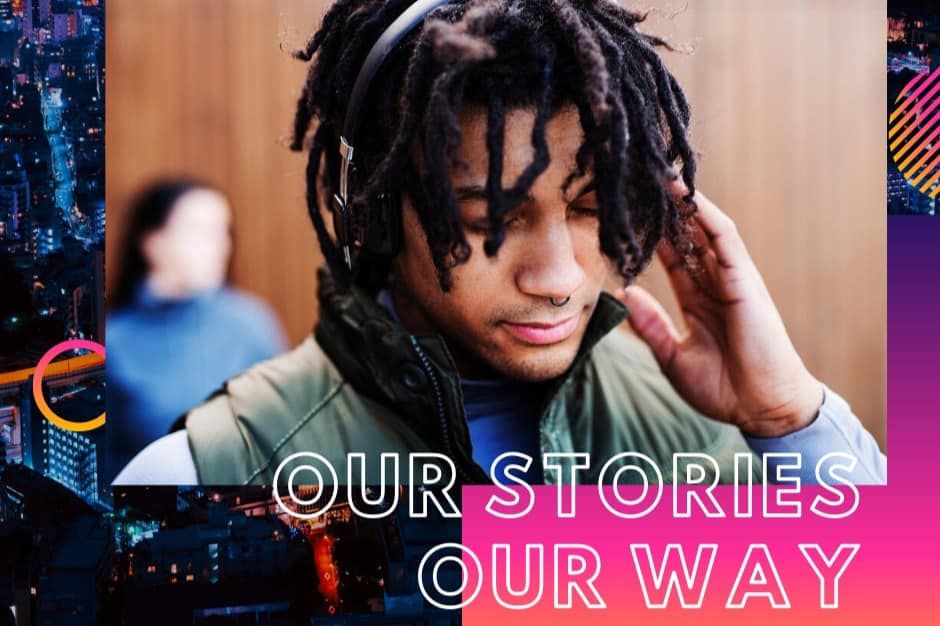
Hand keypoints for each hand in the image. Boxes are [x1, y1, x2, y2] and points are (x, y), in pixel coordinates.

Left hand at [616, 182, 823, 437]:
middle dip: (662, 210)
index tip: (623, 212)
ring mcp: (732, 279)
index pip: (670, 256)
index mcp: (698, 299)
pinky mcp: (745, 281)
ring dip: (681, 203)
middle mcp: (714, 283)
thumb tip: (625, 295)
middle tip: (633, 180)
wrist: (761, 409)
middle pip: (685, 236)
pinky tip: (686, 196)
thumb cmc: (723, 387)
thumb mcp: (673, 355)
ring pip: (703, 229)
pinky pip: (725, 240)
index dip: (649, 234)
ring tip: (656, 175)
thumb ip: (651, 325)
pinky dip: (706, 216)